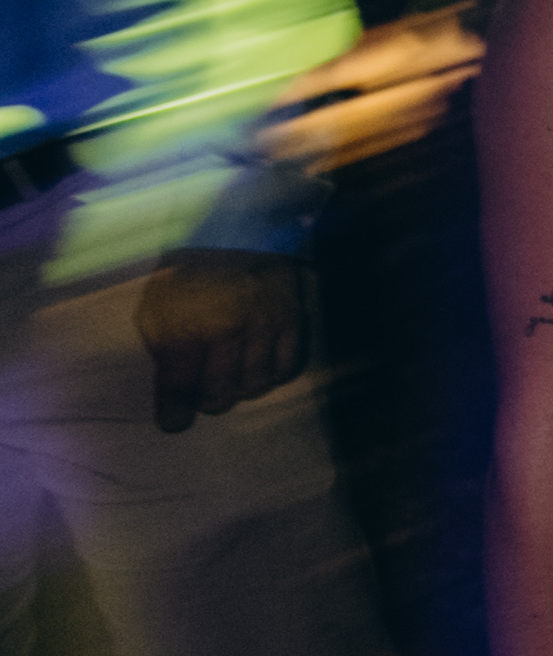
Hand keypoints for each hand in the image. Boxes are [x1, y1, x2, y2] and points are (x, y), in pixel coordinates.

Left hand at [138, 250, 307, 430]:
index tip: (174, 423)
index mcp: (186, 322)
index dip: (175, 410)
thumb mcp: (157, 306)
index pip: (180, 383)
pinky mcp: (292, 320)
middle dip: (209, 401)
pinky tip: (258, 367)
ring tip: (231, 380)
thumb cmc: (188, 275)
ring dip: (241, 390)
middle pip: (220, 392)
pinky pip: (287, 368)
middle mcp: (227, 327)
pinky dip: (272, 376)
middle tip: (204, 398)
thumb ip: (163, 350)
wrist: (236, 232)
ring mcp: (264, 324)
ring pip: (256, 385)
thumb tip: (173, 393)